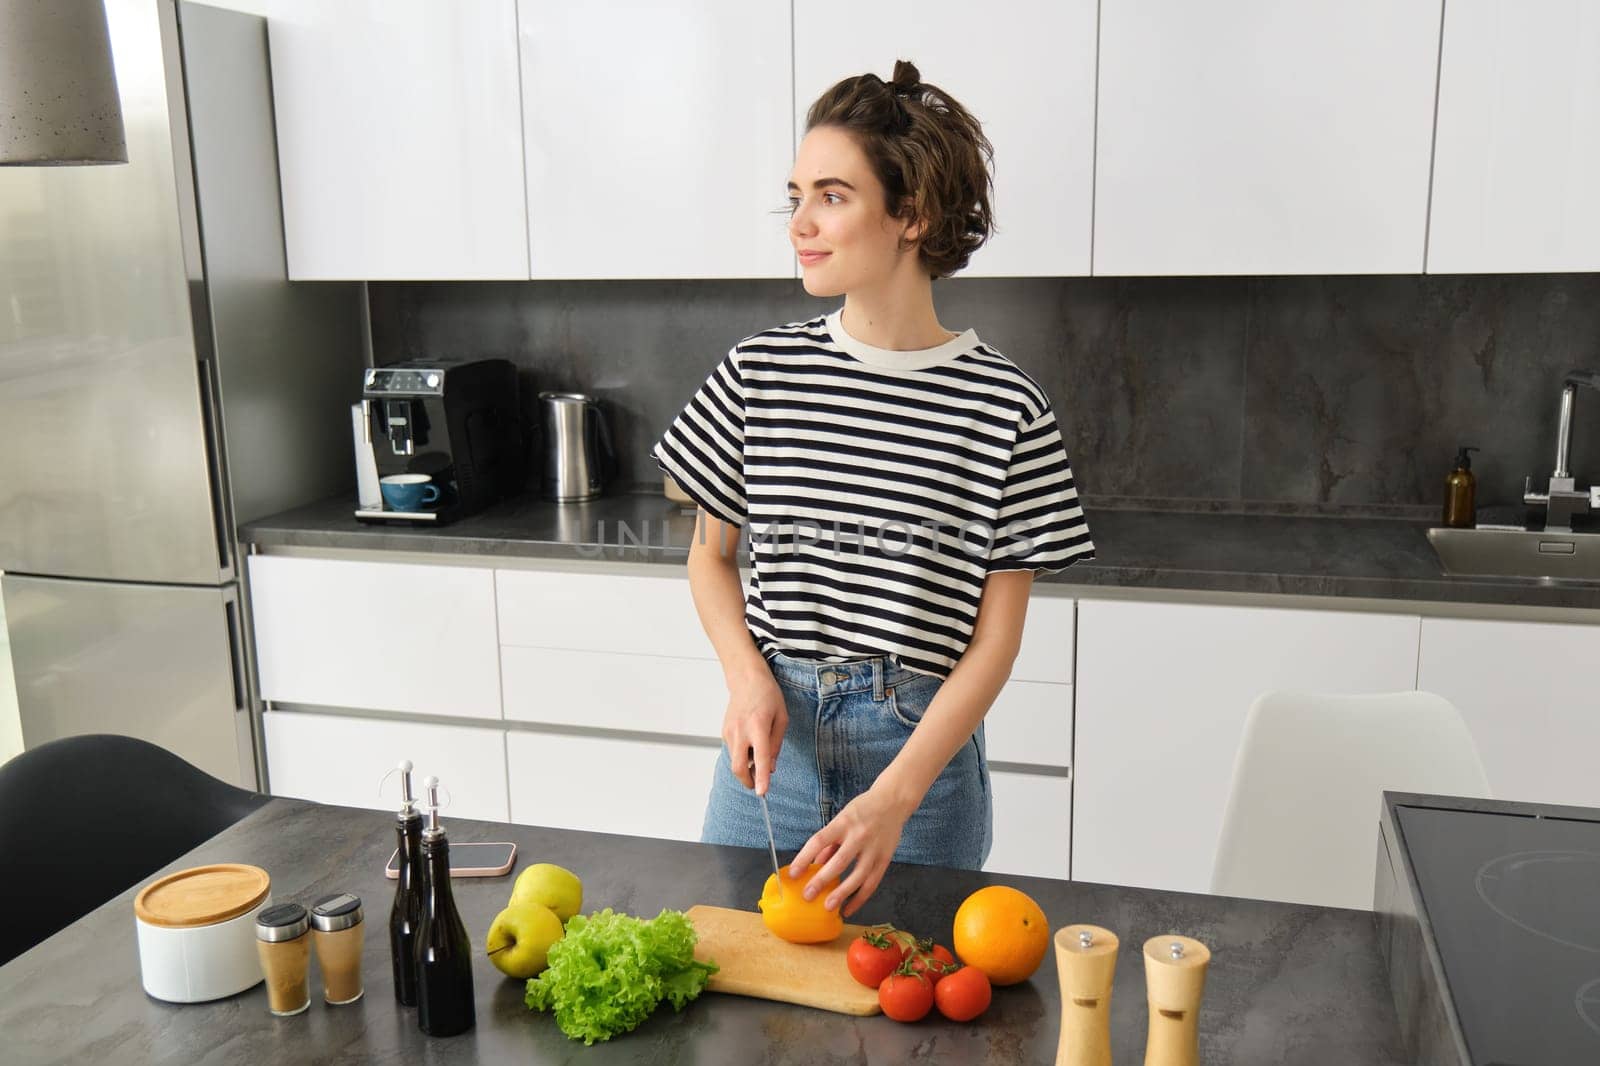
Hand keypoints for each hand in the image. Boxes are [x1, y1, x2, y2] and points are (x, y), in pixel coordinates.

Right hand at [720, 668, 786, 795]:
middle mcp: (741, 730)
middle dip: (747, 781)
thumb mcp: (782, 718)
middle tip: (758, 784)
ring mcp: (729, 732)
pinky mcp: (724, 732)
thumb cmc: (768, 696)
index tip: (761, 792)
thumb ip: (776, 744)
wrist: (746, 680)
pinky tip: (750, 738)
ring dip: (746, 765)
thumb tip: (771, 768)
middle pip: (738, 767)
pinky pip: (733, 751)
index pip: (760, 757)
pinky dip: (742, 753)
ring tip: (757, 748)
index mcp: (758, 726)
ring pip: (735, 760)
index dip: (761, 777)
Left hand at [788, 786, 913, 917]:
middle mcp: (859, 835)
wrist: (893, 801)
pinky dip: (860, 898)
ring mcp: (874, 848)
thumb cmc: (862, 809)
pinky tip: (848, 908)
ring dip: (842, 894)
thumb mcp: (841, 819)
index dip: (804, 858)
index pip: (819, 841)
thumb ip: (829, 842)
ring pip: (858, 876)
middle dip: (822, 881)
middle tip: (807, 896)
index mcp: (843, 822)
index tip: (793, 873)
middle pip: (839, 861)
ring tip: (828, 907)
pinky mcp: (885, 858)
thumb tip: (813, 866)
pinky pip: (872, 883)